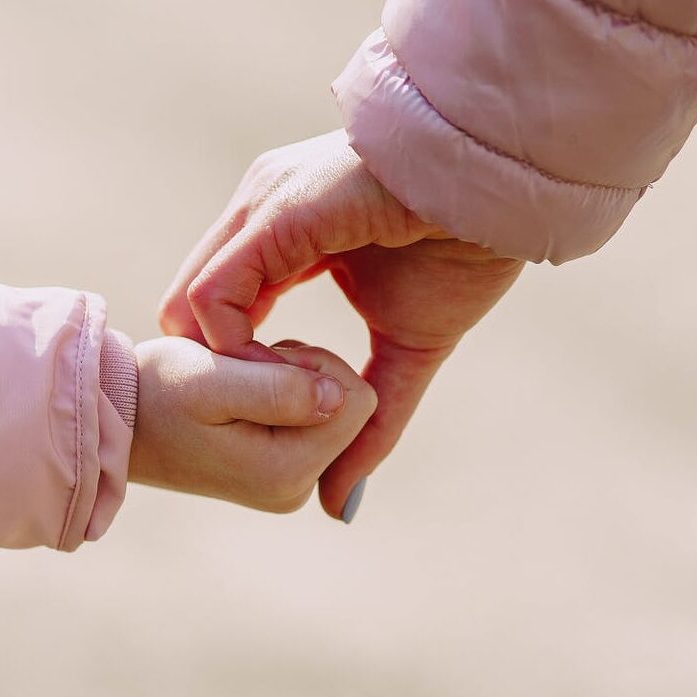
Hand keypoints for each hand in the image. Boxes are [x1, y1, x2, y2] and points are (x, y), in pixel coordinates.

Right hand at [130, 335, 376, 514]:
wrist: (117, 419)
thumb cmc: (157, 392)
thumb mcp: (212, 381)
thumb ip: (280, 388)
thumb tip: (340, 397)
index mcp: (286, 472)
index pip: (356, 400)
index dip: (313, 364)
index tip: (256, 362)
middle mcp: (296, 490)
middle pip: (349, 406)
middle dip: (304, 372)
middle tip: (242, 373)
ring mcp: (289, 485)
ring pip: (332, 407)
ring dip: (291, 378)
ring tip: (234, 384)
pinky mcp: (280, 472)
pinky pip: (312, 418)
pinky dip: (282, 395)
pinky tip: (239, 399)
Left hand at [160, 130, 523, 518]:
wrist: (507, 193)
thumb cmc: (467, 253)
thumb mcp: (406, 350)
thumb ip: (368, 419)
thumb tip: (341, 503)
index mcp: (283, 230)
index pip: (217, 305)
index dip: (233, 367)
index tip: (275, 409)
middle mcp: (260, 211)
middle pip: (189, 309)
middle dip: (215, 375)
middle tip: (264, 418)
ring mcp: (261, 207)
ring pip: (191, 305)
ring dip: (224, 370)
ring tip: (278, 401)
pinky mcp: (274, 214)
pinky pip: (214, 293)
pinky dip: (231, 348)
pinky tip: (276, 375)